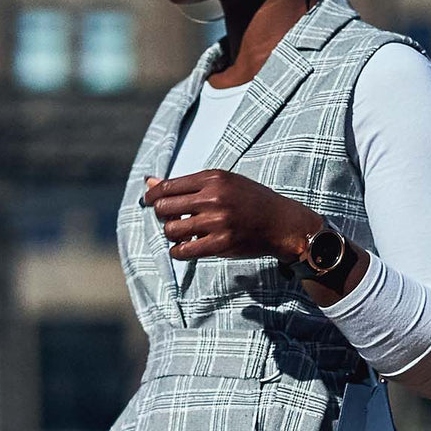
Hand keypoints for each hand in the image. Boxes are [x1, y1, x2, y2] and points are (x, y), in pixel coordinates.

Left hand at [141, 169, 323, 264]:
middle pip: (164, 208)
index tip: (150, 203)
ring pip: (172, 230)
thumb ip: (187, 184)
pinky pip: (184, 250)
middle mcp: (213, 198)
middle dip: (162, 216)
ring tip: (182, 235)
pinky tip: (184, 249)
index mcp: (212, 178)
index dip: (152, 197)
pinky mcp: (222, 244)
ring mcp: (217, 222)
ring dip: (172, 235)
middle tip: (172, 220)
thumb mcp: (222, 183)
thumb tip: (148, 183)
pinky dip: (178, 251)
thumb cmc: (251, 201)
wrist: (282, 223)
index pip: (167, 187)